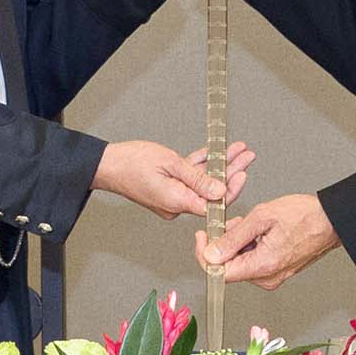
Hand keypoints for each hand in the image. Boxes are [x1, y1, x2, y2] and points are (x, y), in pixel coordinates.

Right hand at [94, 139, 254, 218]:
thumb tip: (221, 190)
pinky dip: (201, 166)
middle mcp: (177, 204)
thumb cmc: (132, 163)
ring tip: (236, 150)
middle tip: (247, 156)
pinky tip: (215, 153)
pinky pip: (190, 178)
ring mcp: (173, 196)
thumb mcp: (170, 164)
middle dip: (231, 172)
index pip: (213, 203)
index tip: (243, 173)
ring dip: (219, 166)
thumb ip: (197, 178)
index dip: (231, 189)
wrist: (108, 164)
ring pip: (202, 181)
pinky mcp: (168, 187)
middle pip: (211, 190)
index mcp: (177, 203)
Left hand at [194, 193, 338, 288]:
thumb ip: (233, 237)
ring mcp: (273, 277)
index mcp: (263, 266)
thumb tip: (211, 253)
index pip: (219, 272)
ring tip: (251, 223)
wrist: (331, 220)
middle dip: (224, 243)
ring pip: (240, 263)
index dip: (205, 253)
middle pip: (229, 266)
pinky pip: (252, 262)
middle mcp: (267, 278)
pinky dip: (248, 245)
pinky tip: (258, 230)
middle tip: (233, 222)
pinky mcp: (276, 272)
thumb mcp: (262, 217)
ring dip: (237, 242)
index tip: (203, 235)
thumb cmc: (304, 215)